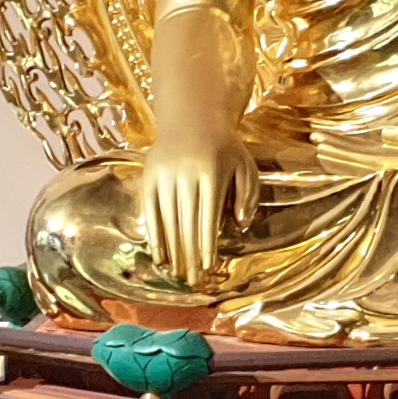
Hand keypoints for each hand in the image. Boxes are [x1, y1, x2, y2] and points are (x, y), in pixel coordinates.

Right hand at [135, 133, 253, 287]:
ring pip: (168, 220)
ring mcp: (164, 175)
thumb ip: (248, 194)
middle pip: (187, 223)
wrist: (191, 118)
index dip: (207, 244)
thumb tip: (240, 223)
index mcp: (211, 172)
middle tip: (193, 280)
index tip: (209, 267)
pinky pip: (150, 212)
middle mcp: (185, 174)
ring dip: (173, 251)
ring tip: (178, 274)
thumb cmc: (224, 147)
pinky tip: (160, 256)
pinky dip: (154, 236)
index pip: (208, 217)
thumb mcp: (244, 165)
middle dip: (190, 255)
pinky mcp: (148, 177)